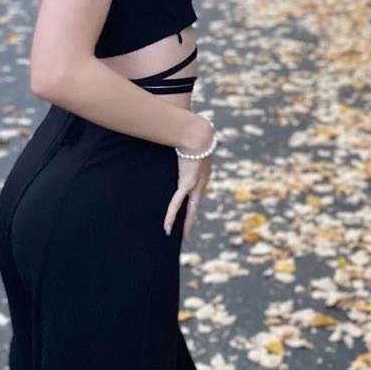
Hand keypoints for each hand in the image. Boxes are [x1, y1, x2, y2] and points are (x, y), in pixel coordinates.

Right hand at [163, 118, 214, 239]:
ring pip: (190, 209)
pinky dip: (171, 216)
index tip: (191, 209)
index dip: (194, 202)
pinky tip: (167, 228)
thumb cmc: (194, 131)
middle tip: (188, 233)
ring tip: (184, 237)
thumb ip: (185, 139)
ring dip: (187, 224)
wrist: (199, 133)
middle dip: (192, 220)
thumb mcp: (191, 138)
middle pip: (196, 205)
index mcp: (204, 172)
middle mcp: (202, 181)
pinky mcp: (186, 184)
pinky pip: (177, 203)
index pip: (198, 191)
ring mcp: (195, 184)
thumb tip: (180, 132)